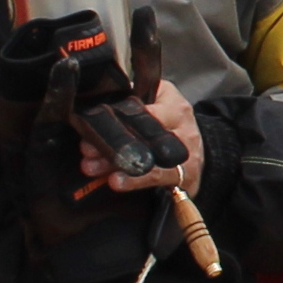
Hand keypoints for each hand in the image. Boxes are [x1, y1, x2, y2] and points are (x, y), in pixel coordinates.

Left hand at [84, 67, 203, 198]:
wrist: (197, 156)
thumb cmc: (169, 127)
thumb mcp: (157, 105)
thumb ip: (132, 100)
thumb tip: (95, 104)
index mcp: (173, 102)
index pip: (141, 106)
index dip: (114, 114)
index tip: (91, 121)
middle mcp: (183, 124)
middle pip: (144, 130)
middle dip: (112, 140)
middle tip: (85, 148)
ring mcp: (187, 150)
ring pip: (149, 156)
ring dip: (117, 162)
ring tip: (91, 167)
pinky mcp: (187, 175)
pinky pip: (158, 177)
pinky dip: (135, 180)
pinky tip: (116, 181)